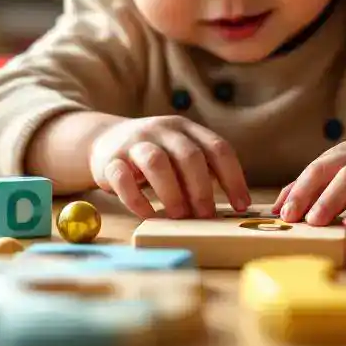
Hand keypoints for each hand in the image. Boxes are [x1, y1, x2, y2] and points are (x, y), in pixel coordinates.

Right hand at [90, 115, 250, 219]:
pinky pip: (123, 179)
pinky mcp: (110, 161)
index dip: (233, 177)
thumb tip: (229, 207)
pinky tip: (148, 215)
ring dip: (172, 193)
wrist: (104, 140)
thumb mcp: (179, 153)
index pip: (218, 148)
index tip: (241, 205)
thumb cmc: (154, 156)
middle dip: (201, 188)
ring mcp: (134, 143)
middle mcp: (162, 130)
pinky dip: (137, 200)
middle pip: (188, 155)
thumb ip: (200, 171)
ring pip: (156, 162)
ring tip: (180, 216)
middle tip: (207, 215)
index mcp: (186, 129)